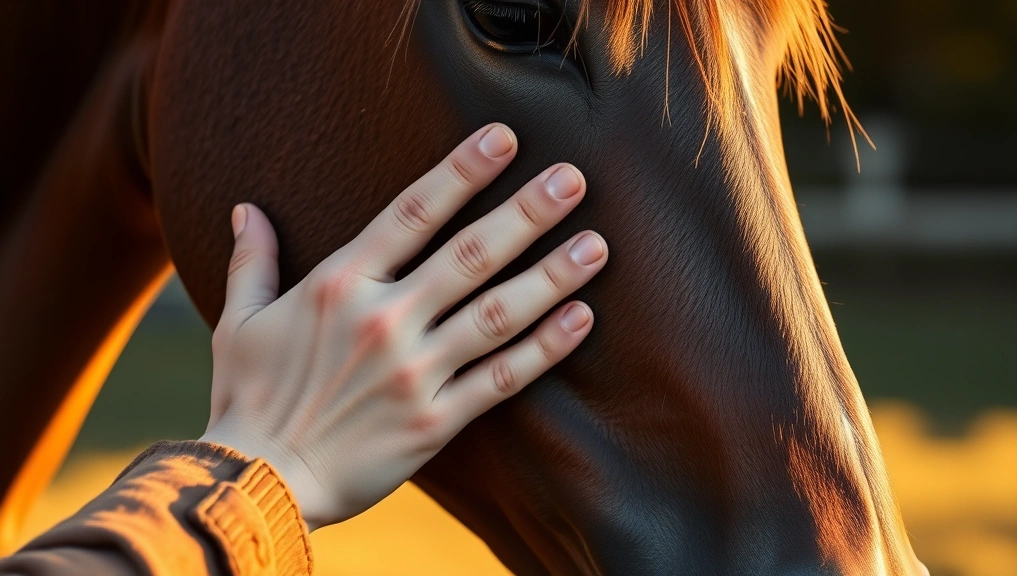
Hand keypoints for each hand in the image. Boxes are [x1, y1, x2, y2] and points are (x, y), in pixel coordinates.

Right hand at [198, 123, 607, 529]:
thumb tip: (246, 210)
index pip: (412, 213)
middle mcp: (385, 320)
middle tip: (574, 180)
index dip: (462, 172)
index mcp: (340, 284)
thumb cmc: (247, 398)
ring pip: (498, 314)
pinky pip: (501, 379)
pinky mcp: (436, 421)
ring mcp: (415, 371)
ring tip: (596, 245)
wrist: (259, 482)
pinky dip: (544, 349)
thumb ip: (253, 261)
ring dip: (552, 276)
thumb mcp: (239, 322)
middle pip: (472, 255)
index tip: (504, 138)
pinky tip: (581, 319)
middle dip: (527, 213)